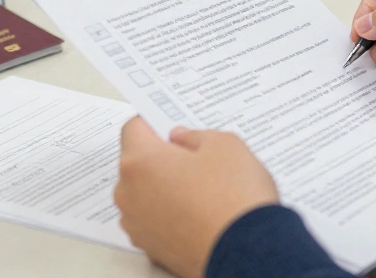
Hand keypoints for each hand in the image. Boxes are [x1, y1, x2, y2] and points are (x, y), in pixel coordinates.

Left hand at [115, 117, 279, 277]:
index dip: (155, 123)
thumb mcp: (225, 145)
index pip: (133, 128)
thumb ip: (196, 135)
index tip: (172, 125)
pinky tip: (200, 213)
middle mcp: (128, 194)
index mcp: (140, 161)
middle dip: (162, 158)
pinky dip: (171, 214)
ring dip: (165, 187)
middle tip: (197, 159)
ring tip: (203, 190)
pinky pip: (154, 220)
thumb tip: (183, 139)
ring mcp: (137, 225)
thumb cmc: (234, 199)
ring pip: (145, 193)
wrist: (247, 252)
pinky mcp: (150, 248)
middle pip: (138, 163)